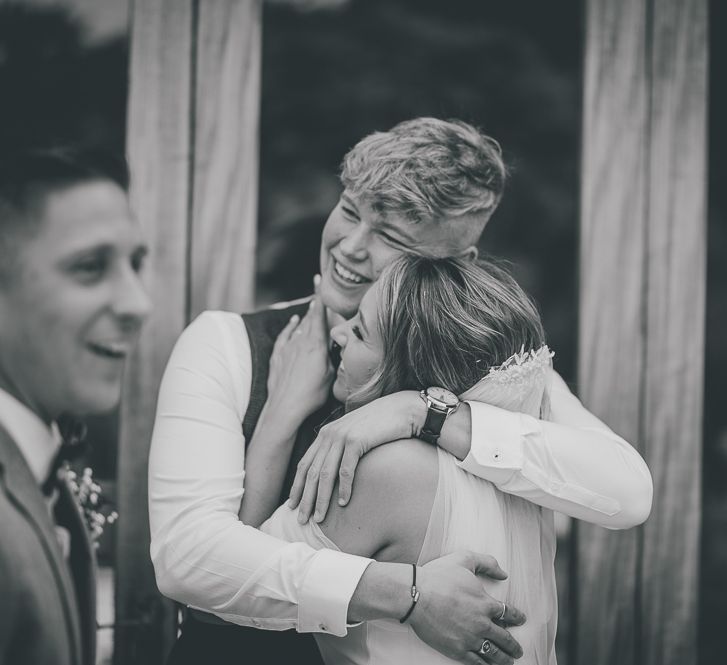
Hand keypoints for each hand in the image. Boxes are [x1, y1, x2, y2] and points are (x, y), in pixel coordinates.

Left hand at [266, 278, 332, 424]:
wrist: (285, 407)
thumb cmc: (311, 394)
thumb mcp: (331, 375)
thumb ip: (333, 356)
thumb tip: (336, 344)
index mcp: (315, 344)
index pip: (317, 314)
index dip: (318, 295)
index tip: (318, 278)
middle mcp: (300, 341)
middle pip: (308, 317)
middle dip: (314, 305)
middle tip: (319, 292)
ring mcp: (287, 348)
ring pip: (298, 326)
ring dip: (306, 317)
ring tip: (312, 309)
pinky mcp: (277, 357)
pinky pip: (285, 335)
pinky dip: (290, 327)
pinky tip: (293, 321)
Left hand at [287, 390, 422, 522]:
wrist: (401, 410)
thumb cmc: (380, 425)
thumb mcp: (354, 434)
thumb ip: (341, 448)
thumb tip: (333, 473)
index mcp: (326, 433)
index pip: (305, 464)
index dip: (297, 485)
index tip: (292, 505)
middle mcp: (329, 434)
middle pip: (311, 472)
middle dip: (305, 498)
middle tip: (301, 519)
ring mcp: (342, 436)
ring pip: (325, 474)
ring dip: (321, 498)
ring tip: (319, 518)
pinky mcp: (357, 440)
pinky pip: (346, 470)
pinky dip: (343, 488)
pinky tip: (343, 503)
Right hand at [412, 551, 525, 664]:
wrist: (416, 595)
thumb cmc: (438, 576)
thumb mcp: (465, 559)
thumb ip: (487, 563)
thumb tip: (503, 573)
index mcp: (486, 603)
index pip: (508, 613)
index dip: (517, 617)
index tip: (520, 620)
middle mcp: (482, 624)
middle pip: (504, 638)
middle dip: (513, 645)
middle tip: (517, 650)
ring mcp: (470, 638)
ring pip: (493, 653)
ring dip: (504, 658)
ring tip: (509, 661)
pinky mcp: (456, 649)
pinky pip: (476, 661)